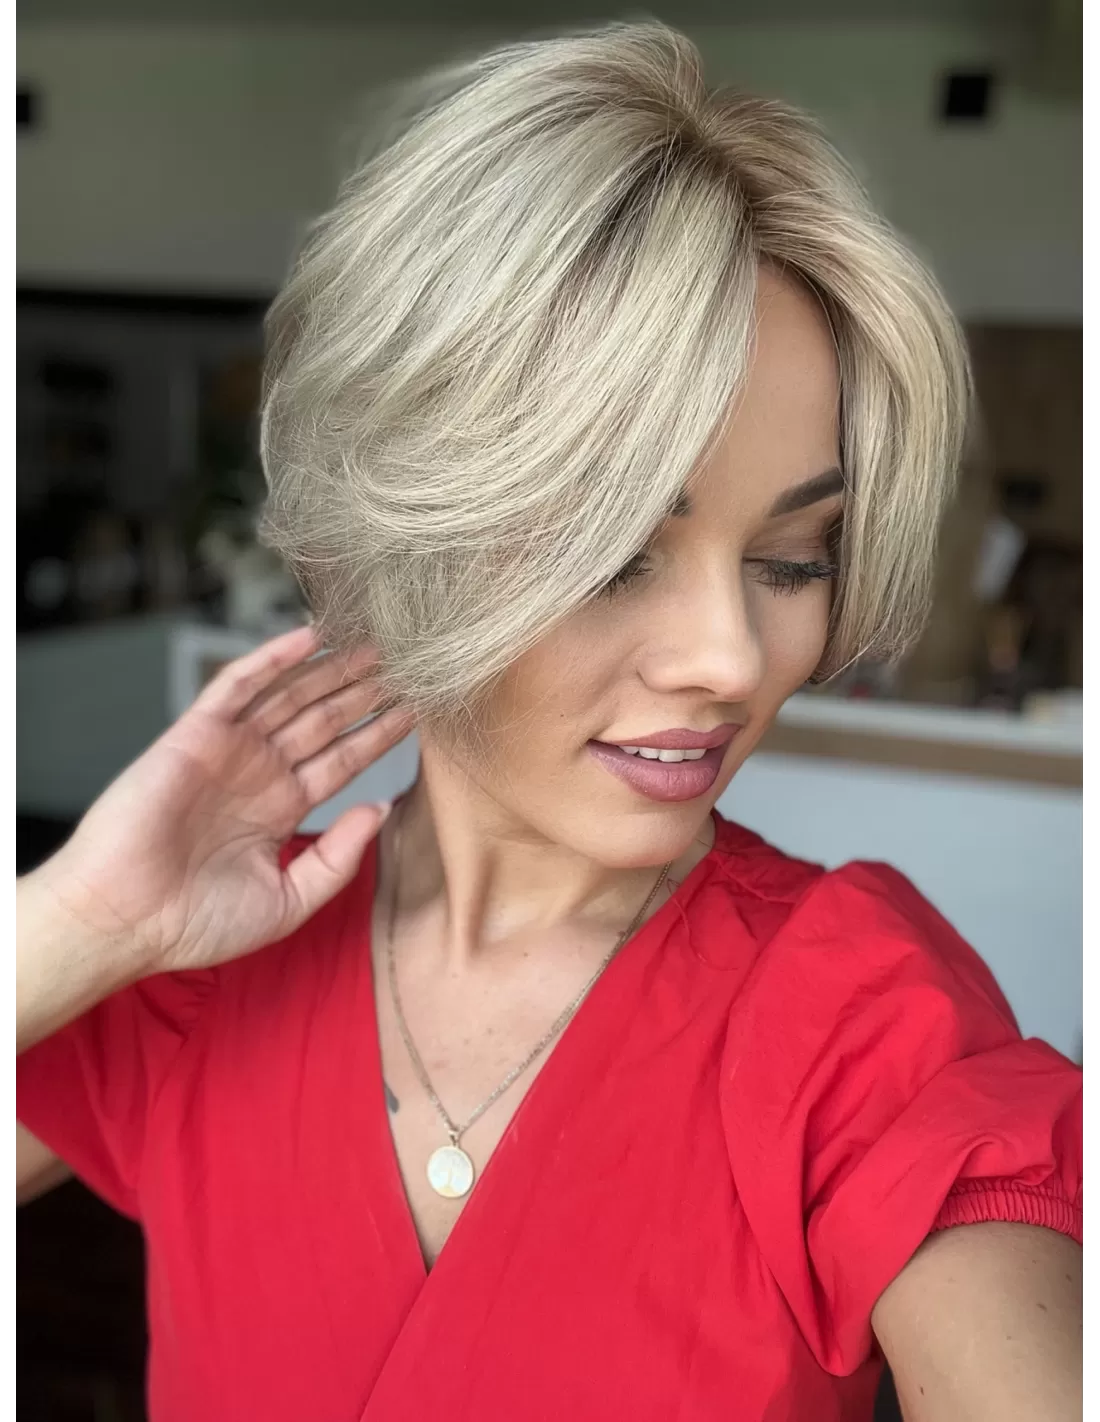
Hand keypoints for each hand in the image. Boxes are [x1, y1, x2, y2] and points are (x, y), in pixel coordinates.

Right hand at [31, 625, 413, 975]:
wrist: (125, 920)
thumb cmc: (194, 923)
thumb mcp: (289, 899)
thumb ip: (338, 857)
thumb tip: (381, 810)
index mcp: (280, 810)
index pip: (342, 761)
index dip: (378, 735)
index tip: (415, 712)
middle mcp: (259, 774)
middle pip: (323, 720)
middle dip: (363, 693)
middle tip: (406, 663)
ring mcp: (229, 751)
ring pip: (291, 696)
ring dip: (331, 670)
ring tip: (374, 646)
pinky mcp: (195, 735)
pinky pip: (238, 686)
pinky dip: (271, 659)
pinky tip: (311, 638)